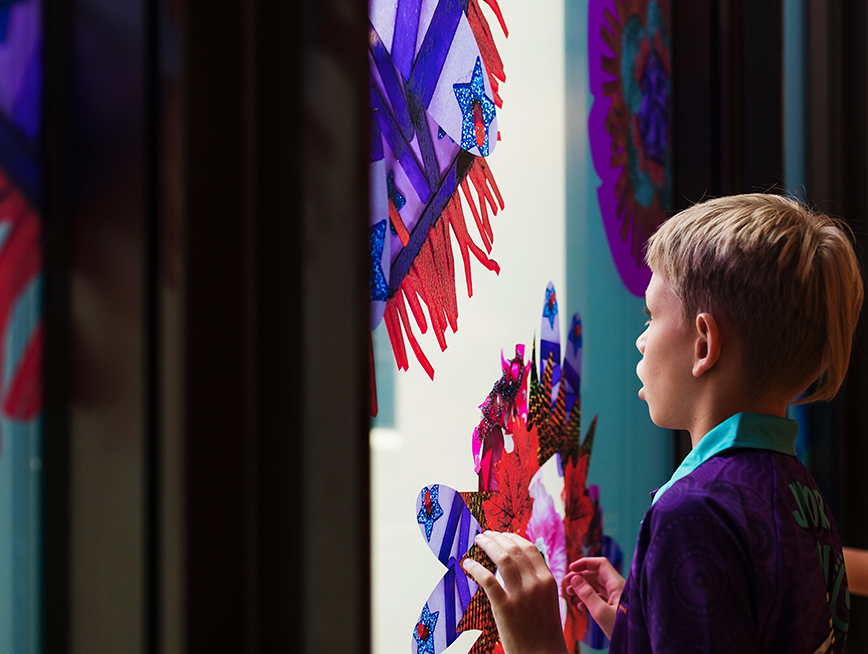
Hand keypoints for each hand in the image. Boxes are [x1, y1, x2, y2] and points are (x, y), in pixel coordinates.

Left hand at [462, 531, 568, 653]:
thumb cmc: (543, 629)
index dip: (513, 538)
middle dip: (498, 538)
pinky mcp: (505, 607)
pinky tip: (468, 563)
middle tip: (486, 534)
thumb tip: (519, 562)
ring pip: (502, 559)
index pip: (529, 548)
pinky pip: (487, 580)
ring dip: (488, 545)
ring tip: (478, 541)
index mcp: (548, 580)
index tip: (502, 534)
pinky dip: (476, 568)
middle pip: (514, 550)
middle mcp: (536, 584)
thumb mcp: (548, 599)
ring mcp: (521, 595)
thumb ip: (537, 580)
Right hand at [562, 557, 623, 638]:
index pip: (600, 564)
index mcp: (618, 584)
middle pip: (596, 574)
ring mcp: (617, 598)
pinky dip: (589, 599)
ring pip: (597, 586)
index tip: (571, 569)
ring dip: (582, 588)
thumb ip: (586, 594)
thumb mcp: (600, 612)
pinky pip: (600, 597)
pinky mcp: (615, 607)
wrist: (635, 645)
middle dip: (580, 577)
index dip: (584, 563)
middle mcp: (618, 588)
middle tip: (566, 582)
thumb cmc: (621, 629)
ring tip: (570, 593)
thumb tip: (574, 578)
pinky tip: (581, 606)